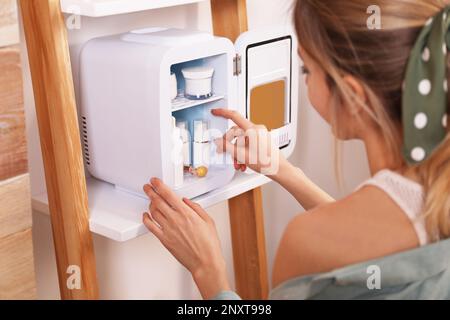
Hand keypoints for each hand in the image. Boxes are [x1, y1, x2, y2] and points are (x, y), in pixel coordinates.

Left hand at [142, 178, 229, 298]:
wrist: (205, 262)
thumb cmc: (209, 244)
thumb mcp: (208, 220)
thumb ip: (196, 208)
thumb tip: (187, 201)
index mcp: (186, 213)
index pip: (168, 194)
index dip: (159, 185)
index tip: (155, 181)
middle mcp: (175, 220)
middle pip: (157, 201)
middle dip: (150, 191)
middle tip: (148, 187)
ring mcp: (168, 230)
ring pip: (153, 212)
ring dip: (149, 203)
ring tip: (150, 199)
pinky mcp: (164, 240)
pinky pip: (150, 227)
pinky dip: (146, 219)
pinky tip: (145, 216)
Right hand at [211, 108, 286, 175]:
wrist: (279, 169)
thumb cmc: (267, 163)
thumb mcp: (241, 155)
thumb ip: (226, 146)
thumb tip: (218, 141)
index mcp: (252, 129)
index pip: (234, 116)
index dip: (222, 113)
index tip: (215, 112)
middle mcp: (257, 130)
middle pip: (236, 133)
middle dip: (230, 146)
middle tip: (225, 153)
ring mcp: (261, 135)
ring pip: (242, 141)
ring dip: (237, 153)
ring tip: (238, 164)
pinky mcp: (262, 140)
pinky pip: (248, 144)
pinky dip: (244, 153)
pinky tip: (244, 163)